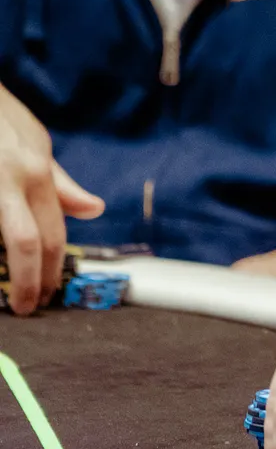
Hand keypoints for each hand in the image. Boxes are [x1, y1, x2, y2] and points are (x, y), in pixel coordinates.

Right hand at [0, 83, 103, 314]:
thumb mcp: (36, 143)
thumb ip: (59, 183)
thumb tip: (93, 210)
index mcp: (35, 173)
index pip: (53, 234)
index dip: (51, 270)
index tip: (48, 293)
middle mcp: (11, 179)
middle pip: (27, 244)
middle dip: (29, 282)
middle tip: (29, 305)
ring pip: (2, 242)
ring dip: (3, 270)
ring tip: (6, 290)